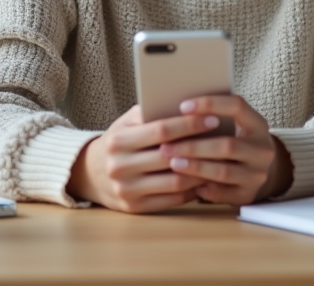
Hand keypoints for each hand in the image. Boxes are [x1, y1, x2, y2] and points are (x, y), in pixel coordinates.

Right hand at [66, 105, 218, 212]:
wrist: (90, 174)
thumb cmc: (118, 142)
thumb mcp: (126, 123)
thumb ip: (149, 113)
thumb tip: (185, 104)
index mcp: (118, 141)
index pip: (161, 130)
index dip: (189, 124)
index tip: (211, 118)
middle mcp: (120, 167)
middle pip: (169, 156)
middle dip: (200, 146)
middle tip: (223, 138)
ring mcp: (127, 191)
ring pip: (174, 182)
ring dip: (200, 171)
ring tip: (218, 159)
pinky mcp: (135, 208)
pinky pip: (172, 199)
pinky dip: (192, 190)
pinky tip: (205, 178)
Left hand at [158, 95, 292, 205]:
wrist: (260, 169)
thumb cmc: (236, 140)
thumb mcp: (235, 124)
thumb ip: (212, 117)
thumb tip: (177, 110)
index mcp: (258, 124)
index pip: (237, 106)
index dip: (210, 104)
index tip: (182, 107)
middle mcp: (262, 149)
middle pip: (227, 145)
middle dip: (193, 145)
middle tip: (166, 146)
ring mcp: (257, 174)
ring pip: (223, 171)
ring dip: (195, 167)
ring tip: (173, 163)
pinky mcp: (249, 195)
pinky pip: (223, 194)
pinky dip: (204, 189)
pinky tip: (187, 184)